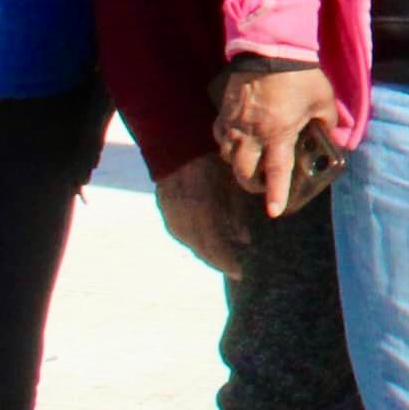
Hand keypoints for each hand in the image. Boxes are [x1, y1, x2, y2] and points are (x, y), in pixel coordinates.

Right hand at [152, 156, 252, 277]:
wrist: (179, 137)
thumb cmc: (213, 159)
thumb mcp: (231, 184)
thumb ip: (236, 212)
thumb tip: (245, 240)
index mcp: (200, 209)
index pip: (212, 245)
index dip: (226, 261)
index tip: (240, 272)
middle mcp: (181, 214)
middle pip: (199, 247)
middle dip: (217, 259)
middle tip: (233, 269)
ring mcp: (169, 210)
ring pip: (187, 240)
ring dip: (204, 250)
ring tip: (221, 258)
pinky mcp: (164, 204)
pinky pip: (177, 229)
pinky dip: (191, 238)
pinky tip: (202, 242)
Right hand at [213, 61, 342, 218]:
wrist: (270, 49)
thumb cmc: (301, 76)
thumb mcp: (323, 100)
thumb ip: (329, 123)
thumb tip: (335, 140)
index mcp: (278, 133)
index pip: (276, 171)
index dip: (276, 193)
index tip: (274, 211)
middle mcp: (252, 133)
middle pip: (243, 171)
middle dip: (251, 183)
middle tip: (261, 185)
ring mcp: (234, 122)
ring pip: (228, 155)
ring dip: (238, 164)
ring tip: (249, 164)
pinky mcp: (224, 110)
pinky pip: (220, 135)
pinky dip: (227, 143)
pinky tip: (236, 141)